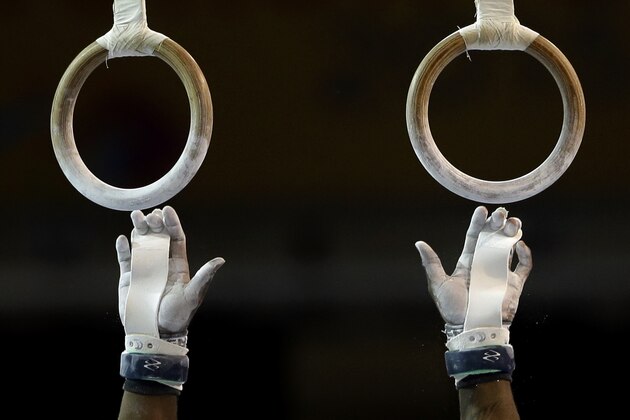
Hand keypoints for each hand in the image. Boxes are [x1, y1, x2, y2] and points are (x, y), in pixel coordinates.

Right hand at [116, 206, 224, 335]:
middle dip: (155, 222)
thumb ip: (204, 276)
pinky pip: (125, 259)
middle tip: (151, 213)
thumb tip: (221, 260)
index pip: (176, 238)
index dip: (172, 223)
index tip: (167, 210)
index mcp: (178, 263)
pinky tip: (123, 239)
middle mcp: (161, 262)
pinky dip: (123, 248)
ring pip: (141, 243)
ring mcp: (144, 268)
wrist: (157, 332)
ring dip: (138, 229)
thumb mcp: (193, 295)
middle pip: (158, 236)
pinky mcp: (129, 277)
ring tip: (136, 215)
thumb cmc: (178, 315)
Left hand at [415, 206, 531, 329]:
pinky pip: (523, 267)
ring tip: (513, 221)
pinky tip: (520, 244)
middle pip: (492, 239)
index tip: (481, 210)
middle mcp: (483, 265)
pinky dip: (525, 255)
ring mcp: (500, 273)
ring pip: (508, 248)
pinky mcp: (514, 284)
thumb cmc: (453, 309)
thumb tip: (419, 243)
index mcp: (467, 262)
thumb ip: (431, 263)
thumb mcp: (439, 284)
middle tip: (501, 213)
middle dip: (496, 224)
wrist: (472, 328)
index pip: (473, 237)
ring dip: (511, 234)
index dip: (477, 223)